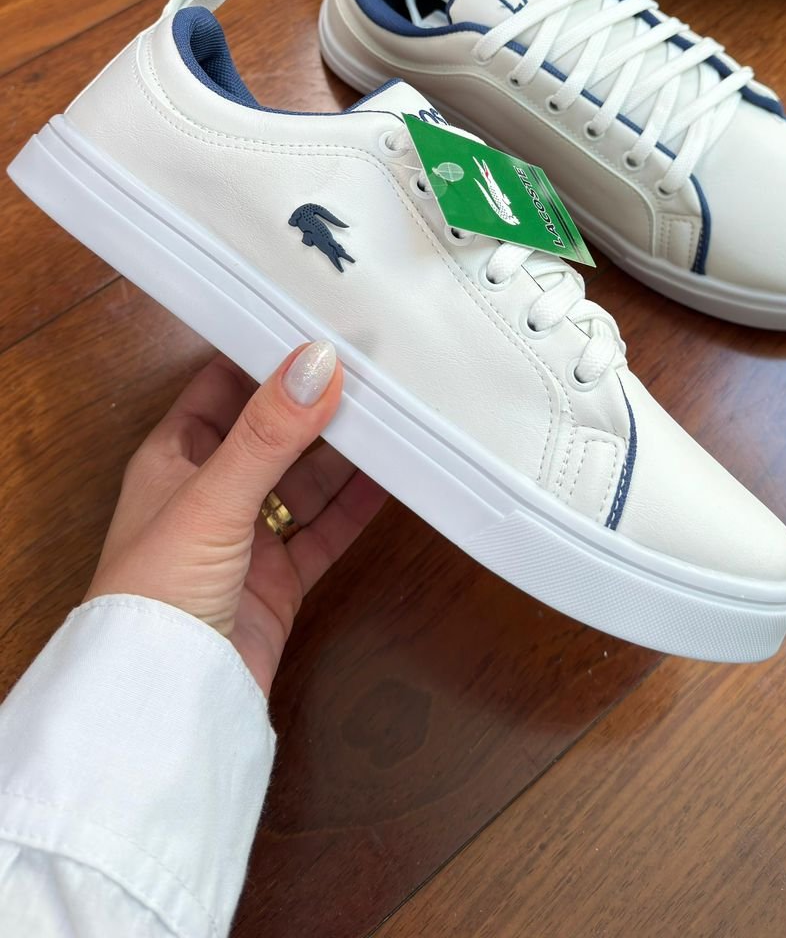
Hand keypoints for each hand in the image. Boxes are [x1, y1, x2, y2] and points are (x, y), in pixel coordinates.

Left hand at [84, 342, 385, 695]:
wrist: (165, 700)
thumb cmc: (153, 596)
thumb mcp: (212, 497)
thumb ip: (267, 432)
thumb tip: (313, 365)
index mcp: (174, 458)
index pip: (222, 386)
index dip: (265, 357)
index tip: (316, 330)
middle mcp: (209, 492)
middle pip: (272, 431)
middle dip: (314, 404)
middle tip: (367, 371)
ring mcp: (245, 537)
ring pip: (303, 480)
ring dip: (342, 453)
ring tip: (388, 417)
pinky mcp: (276, 580)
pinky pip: (323, 531)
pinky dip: (355, 507)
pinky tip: (387, 482)